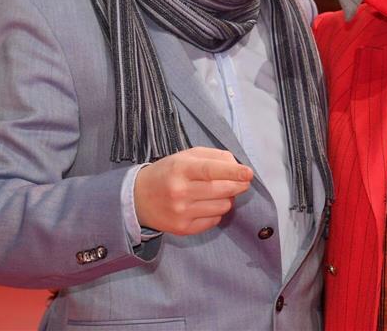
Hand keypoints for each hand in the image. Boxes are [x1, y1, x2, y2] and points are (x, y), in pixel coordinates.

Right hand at [133, 146, 252, 235]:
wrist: (138, 198)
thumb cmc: (167, 173)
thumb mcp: (186, 157)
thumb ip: (213, 157)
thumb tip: (237, 166)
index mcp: (180, 169)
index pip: (211, 171)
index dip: (233, 172)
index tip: (248, 173)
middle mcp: (180, 192)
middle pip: (221, 190)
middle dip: (238, 185)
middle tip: (243, 182)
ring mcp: (181, 212)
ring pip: (222, 206)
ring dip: (227, 199)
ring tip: (218, 192)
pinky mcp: (182, 229)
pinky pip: (214, 220)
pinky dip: (217, 212)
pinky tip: (207, 205)